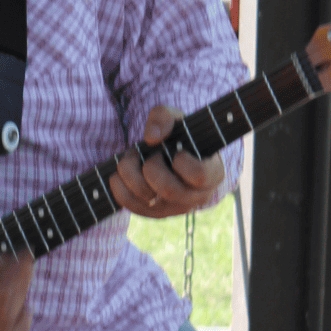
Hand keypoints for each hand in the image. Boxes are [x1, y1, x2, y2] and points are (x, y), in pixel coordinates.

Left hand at [109, 105, 224, 219]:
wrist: (169, 154)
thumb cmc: (178, 137)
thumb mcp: (176, 119)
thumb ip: (165, 117)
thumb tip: (151, 138)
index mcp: (212, 174)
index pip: (200, 176)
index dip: (182, 162)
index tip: (176, 152)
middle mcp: (195, 197)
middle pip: (169, 190)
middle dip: (151, 167)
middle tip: (151, 156)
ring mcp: (174, 209)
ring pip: (147, 200)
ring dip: (130, 174)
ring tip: (131, 159)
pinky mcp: (153, 213)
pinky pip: (131, 205)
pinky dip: (119, 187)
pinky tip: (119, 173)